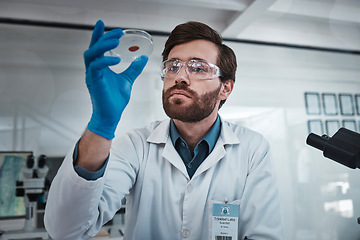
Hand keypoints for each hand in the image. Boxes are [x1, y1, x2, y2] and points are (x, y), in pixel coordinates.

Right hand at [84, 20, 147, 138]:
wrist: (111, 115)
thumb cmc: (115, 100)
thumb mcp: (127, 80)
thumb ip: (133, 68)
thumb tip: (143, 58)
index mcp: (100, 67)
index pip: (97, 47)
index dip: (100, 35)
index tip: (106, 25)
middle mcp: (94, 69)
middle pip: (93, 47)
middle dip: (104, 36)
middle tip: (117, 31)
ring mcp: (92, 75)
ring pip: (91, 54)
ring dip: (102, 45)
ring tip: (115, 40)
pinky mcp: (93, 82)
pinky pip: (96, 67)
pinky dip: (106, 61)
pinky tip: (117, 59)